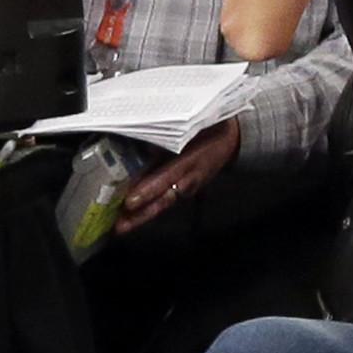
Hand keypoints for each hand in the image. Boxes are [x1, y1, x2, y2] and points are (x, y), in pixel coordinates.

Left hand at [116, 117, 238, 231]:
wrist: (232, 138)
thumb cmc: (210, 128)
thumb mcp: (197, 126)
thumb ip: (174, 132)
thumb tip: (144, 127)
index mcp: (193, 161)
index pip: (168, 177)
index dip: (150, 190)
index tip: (130, 202)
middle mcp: (190, 179)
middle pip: (165, 200)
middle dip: (142, 214)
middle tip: (120, 227)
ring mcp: (188, 186)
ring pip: (164, 203)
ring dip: (142, 215)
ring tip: (121, 226)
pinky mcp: (184, 188)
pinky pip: (165, 199)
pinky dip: (148, 207)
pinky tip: (131, 213)